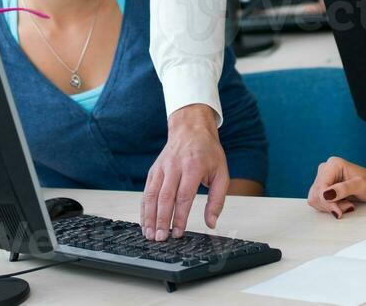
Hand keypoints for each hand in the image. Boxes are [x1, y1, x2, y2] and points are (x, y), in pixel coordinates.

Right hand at [141, 104, 228, 240]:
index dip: (180, 216)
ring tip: (150, 234)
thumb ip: (217, 199)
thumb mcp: (221, 173)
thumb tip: (211, 222)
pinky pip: (146, 191)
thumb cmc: (207, 152)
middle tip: (161, 238)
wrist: (191, 128)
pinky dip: (144, 208)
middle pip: (165, 197)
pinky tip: (145, 221)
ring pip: (152, 194)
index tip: (178, 232)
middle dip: (161, 220)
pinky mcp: (154, 170)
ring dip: (149, 216)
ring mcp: (162, 167)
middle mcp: (174, 166)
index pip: (184, 195)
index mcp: (193, 166)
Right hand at [307, 157, 365, 217]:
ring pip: (316, 199)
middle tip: (349, 206)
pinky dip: (329, 207)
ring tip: (347, 205)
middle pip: (317, 193)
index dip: (327, 201)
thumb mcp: (361, 186)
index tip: (339, 212)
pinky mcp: (324, 188)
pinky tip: (342, 204)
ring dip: (330, 207)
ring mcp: (324, 179)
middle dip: (331, 204)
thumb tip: (326, 194)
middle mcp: (325, 169)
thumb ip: (344, 189)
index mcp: (333, 164)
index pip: (321, 186)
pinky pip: (318, 201)